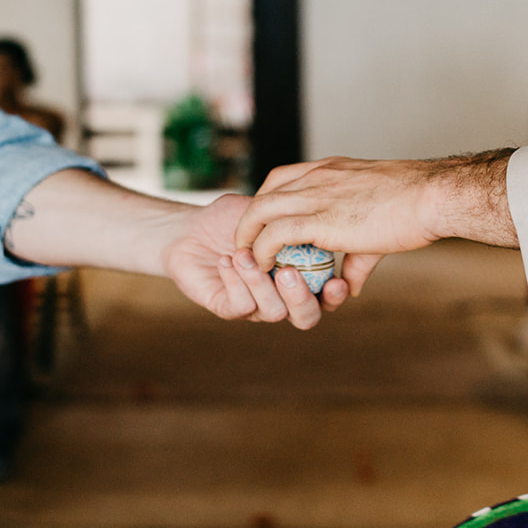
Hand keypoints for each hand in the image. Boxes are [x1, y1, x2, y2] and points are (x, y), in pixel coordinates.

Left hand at [164, 194, 345, 329]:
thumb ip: (294, 216)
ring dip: (261, 283)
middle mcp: (280, 297)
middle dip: (301, 297)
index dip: (335, 295)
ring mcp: (255, 306)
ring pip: (274, 312)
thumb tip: (324, 215)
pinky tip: (227, 260)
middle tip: (287, 272)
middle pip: (306, 317)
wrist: (189, 228)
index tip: (337, 281)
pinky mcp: (228, 309)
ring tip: (244, 255)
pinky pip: (241, 306)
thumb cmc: (231, 220)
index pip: (326, 297)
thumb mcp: (268, 210)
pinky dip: (236, 281)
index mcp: (298, 276)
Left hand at [232, 151, 515, 298]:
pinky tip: (265, 266)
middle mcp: (316, 177)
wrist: (431, 196)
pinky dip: (263, 251)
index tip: (268, 226)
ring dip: (249, 237)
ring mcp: (315, 194)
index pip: (282, 178)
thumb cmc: (415, 205)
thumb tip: (349, 286)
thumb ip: (356, 257)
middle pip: (265, 194)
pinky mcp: (319, 219)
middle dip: (250, 222)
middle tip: (249, 246)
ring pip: (260, 212)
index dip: (269, 203)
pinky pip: (274, 234)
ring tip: (248, 260)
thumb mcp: (377, 224)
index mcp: (330, 169)